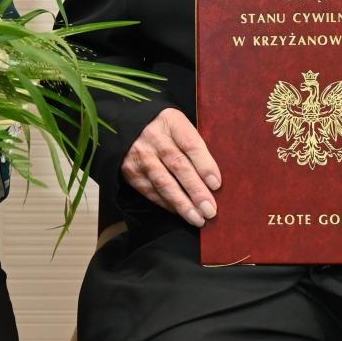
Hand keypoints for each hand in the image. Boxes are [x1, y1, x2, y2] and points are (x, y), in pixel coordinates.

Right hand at [121, 108, 220, 225]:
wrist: (125, 125)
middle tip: (210, 210)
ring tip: (198, 219)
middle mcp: (153, 138)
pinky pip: (151, 191)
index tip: (216, 184)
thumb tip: (213, 179)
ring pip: (163, 182)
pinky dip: (167, 204)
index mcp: (171, 121)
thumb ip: (193, 146)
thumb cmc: (163, 129)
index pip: (191, 144)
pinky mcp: (130, 171)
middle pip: (178, 165)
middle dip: (196, 191)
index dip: (204, 165)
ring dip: (182, 203)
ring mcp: (140, 155)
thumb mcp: (178, 125)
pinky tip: (180, 213)